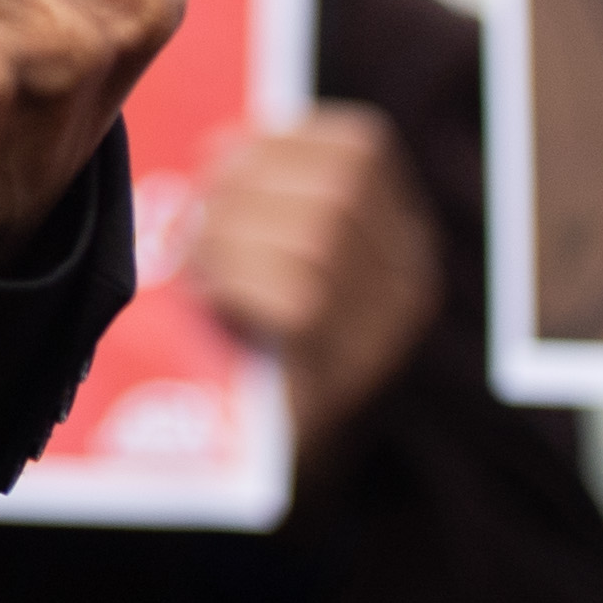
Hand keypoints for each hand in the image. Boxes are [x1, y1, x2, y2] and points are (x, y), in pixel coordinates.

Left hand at [190, 103, 442, 442]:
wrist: (277, 466)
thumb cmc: (259, 341)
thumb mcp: (275, 255)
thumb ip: (266, 199)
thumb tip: (217, 143)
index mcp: (397, 236)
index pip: (360, 147)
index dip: (282, 136)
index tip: (223, 153)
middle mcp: (408, 280)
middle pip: (337, 188)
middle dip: (246, 184)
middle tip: (196, 210)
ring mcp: (386, 331)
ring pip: (317, 240)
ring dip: (230, 234)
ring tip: (194, 258)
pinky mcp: (349, 376)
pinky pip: (300, 300)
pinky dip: (238, 282)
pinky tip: (209, 293)